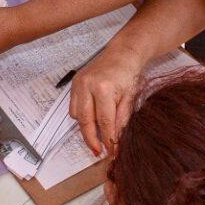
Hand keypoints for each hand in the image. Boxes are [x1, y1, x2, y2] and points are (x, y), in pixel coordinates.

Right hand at [69, 41, 148, 155]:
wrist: (122, 53)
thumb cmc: (129, 74)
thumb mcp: (130, 98)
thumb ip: (122, 120)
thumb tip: (116, 141)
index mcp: (103, 89)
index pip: (104, 122)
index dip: (108, 140)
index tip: (112, 152)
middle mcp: (87, 86)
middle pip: (85, 121)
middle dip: (91, 139)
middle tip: (97, 152)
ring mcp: (78, 84)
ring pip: (77, 115)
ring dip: (86, 127)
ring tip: (96, 136)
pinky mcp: (74, 83)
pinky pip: (74, 106)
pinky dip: (81, 116)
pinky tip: (91, 120)